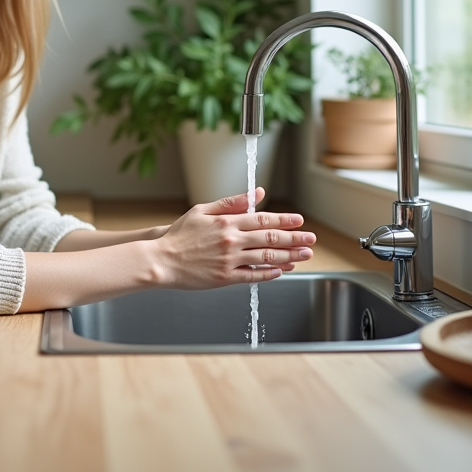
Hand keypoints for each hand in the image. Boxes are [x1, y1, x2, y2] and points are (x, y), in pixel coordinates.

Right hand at [152, 188, 314, 288]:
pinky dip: (270, 274)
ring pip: (266, 258)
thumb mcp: (202, 210)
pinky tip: (282, 271)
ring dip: (289, 256)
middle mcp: (232, 241)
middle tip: (310, 239)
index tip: (299, 220)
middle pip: (270, 239)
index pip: (263, 219)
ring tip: (304, 255)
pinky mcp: (225, 278)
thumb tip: (256, 193)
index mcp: (227, 222)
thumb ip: (231, 202)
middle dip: (294, 238)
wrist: (161, 260)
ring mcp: (230, 260)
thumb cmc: (179, 235)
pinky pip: (253, 276)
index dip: (284, 220)